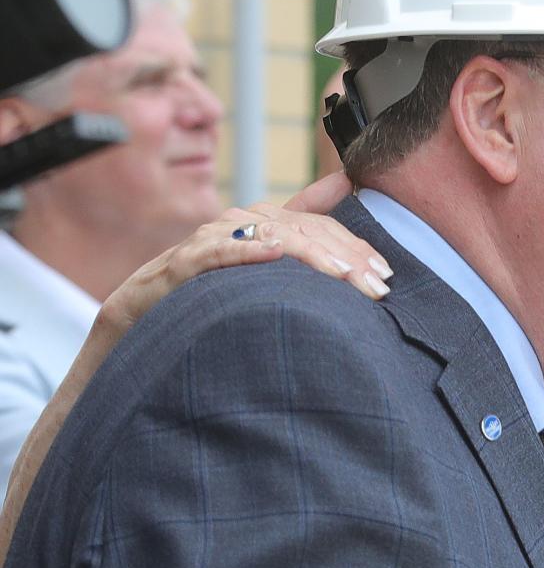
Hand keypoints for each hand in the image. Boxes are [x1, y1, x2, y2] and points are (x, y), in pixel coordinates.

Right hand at [99, 171, 390, 334]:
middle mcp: (230, 229)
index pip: (313, 226)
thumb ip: (299, 264)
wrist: (133, 341)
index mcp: (254, 231)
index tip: (386, 276)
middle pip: (295, 228)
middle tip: (377, 285)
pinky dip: (242, 249)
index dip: (351, 246)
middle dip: (340, 254)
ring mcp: (201, 247)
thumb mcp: (257, 291)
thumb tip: (349, 245)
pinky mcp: (171, 271)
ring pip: (261, 234)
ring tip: (344, 274)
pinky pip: (209, 254)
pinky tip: (273, 252)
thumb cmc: (200, 315)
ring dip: (307, 252)